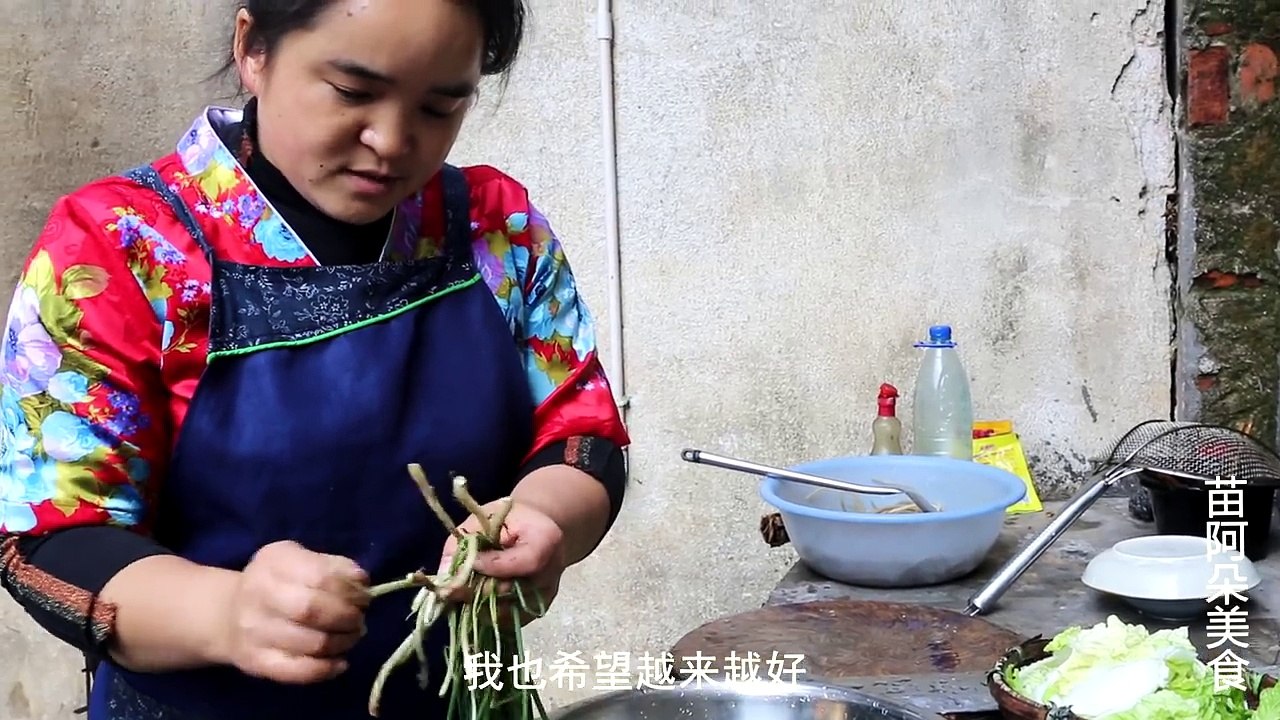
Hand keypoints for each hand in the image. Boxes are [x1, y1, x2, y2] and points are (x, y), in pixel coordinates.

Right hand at [219, 540, 370, 683]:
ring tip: (352, 637)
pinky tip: (341, 663)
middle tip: (358, 619)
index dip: (350, 590)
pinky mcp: (257, 662)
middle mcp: (259, 594)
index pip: (321, 577)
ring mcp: (255, 631)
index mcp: (274, 562)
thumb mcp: (302, 559)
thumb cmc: (278, 582)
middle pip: (312, 610)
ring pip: (311, 643)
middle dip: (347, 617)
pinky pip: (298, 672)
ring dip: (343, 642)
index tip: (364, 597)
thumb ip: (334, 566)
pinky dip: (327, 669)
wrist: (229, 614)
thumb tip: (361, 582)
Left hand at [437, 500, 565, 626]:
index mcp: (546, 540)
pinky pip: (508, 620)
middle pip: (512, 591)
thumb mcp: (485, 518)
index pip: (525, 562)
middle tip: (451, 589)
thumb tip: (443, 574)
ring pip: (506, 611)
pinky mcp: (537, 609)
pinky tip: (474, 602)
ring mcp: (545, 595)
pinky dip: (488, 613)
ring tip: (460, 595)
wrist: (538, 528)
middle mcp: (551, 572)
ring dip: (478, 606)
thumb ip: (464, 542)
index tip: (469, 563)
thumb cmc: (509, 519)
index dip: (494, 566)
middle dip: (477, 590)